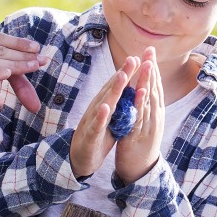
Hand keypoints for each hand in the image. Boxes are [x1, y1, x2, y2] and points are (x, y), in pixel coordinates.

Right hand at [69, 55, 141, 178]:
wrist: (79, 158)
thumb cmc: (98, 136)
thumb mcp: (112, 119)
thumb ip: (119, 105)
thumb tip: (132, 90)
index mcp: (105, 105)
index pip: (117, 86)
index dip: (127, 72)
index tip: (138, 58)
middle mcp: (97, 109)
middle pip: (111, 89)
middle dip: (122, 74)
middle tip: (133, 59)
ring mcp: (93, 121)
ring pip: (104, 103)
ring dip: (113, 90)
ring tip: (122, 76)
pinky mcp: (90, 135)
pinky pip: (96, 125)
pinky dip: (100, 116)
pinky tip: (105, 108)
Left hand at [115, 47, 163, 183]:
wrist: (140, 171)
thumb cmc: (141, 144)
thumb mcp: (146, 122)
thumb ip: (146, 106)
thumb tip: (146, 89)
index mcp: (155, 112)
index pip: (155, 86)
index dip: (153, 69)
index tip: (150, 51)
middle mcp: (154, 117)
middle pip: (153, 90)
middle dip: (151, 70)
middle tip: (150, 51)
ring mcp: (148, 126)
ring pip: (148, 102)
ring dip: (147, 83)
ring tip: (147, 66)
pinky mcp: (138, 135)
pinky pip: (139, 118)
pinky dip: (140, 104)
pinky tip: (139, 92)